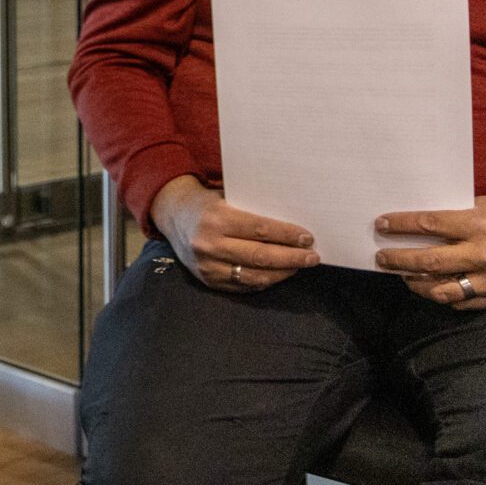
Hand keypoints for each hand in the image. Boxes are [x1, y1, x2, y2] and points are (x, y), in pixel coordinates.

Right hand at [150, 173, 319, 292]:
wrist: (173, 216)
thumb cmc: (208, 204)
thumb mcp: (227, 198)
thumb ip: (254, 212)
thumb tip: (293, 227)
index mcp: (216, 219)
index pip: (260, 230)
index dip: (287, 235)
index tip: (308, 238)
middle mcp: (210, 244)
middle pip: (260, 256)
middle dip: (292, 258)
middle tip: (312, 257)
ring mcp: (207, 266)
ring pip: (255, 275)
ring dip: (282, 273)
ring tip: (298, 267)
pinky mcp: (208, 281)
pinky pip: (244, 285)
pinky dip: (265, 281)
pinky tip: (278, 274)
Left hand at [375, 197, 485, 309]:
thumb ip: (455, 215)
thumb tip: (415, 221)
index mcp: (479, 224)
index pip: (428, 225)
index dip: (400, 225)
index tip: (381, 225)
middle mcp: (484, 254)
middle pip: (429, 261)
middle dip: (398, 260)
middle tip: (381, 258)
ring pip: (442, 289)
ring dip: (416, 284)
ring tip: (403, 276)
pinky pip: (462, 303)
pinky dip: (442, 296)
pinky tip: (430, 288)